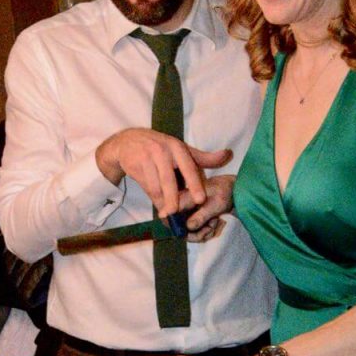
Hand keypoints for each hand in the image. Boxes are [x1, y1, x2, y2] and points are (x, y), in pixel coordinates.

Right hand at [96, 128, 231, 217]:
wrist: (127, 142)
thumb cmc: (160, 148)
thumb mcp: (180, 150)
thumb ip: (203, 157)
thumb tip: (228, 155)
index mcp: (177, 147)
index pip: (188, 167)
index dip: (195, 184)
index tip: (201, 199)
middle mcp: (162, 151)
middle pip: (169, 180)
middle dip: (173, 198)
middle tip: (177, 213)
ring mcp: (147, 157)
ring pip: (156, 186)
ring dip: (161, 201)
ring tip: (167, 211)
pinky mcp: (135, 164)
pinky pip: (145, 186)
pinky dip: (152, 196)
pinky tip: (157, 202)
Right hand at [180, 174, 233, 241]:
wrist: (231, 190)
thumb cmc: (223, 192)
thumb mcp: (215, 204)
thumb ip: (201, 216)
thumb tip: (188, 226)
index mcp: (181, 198)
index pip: (167, 215)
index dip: (174, 227)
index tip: (189, 233)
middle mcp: (180, 207)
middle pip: (177, 229)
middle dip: (195, 233)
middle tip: (210, 227)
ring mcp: (185, 214)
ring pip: (187, 234)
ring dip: (203, 232)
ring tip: (214, 222)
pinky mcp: (191, 220)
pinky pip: (194, 233)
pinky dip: (206, 232)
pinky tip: (214, 224)